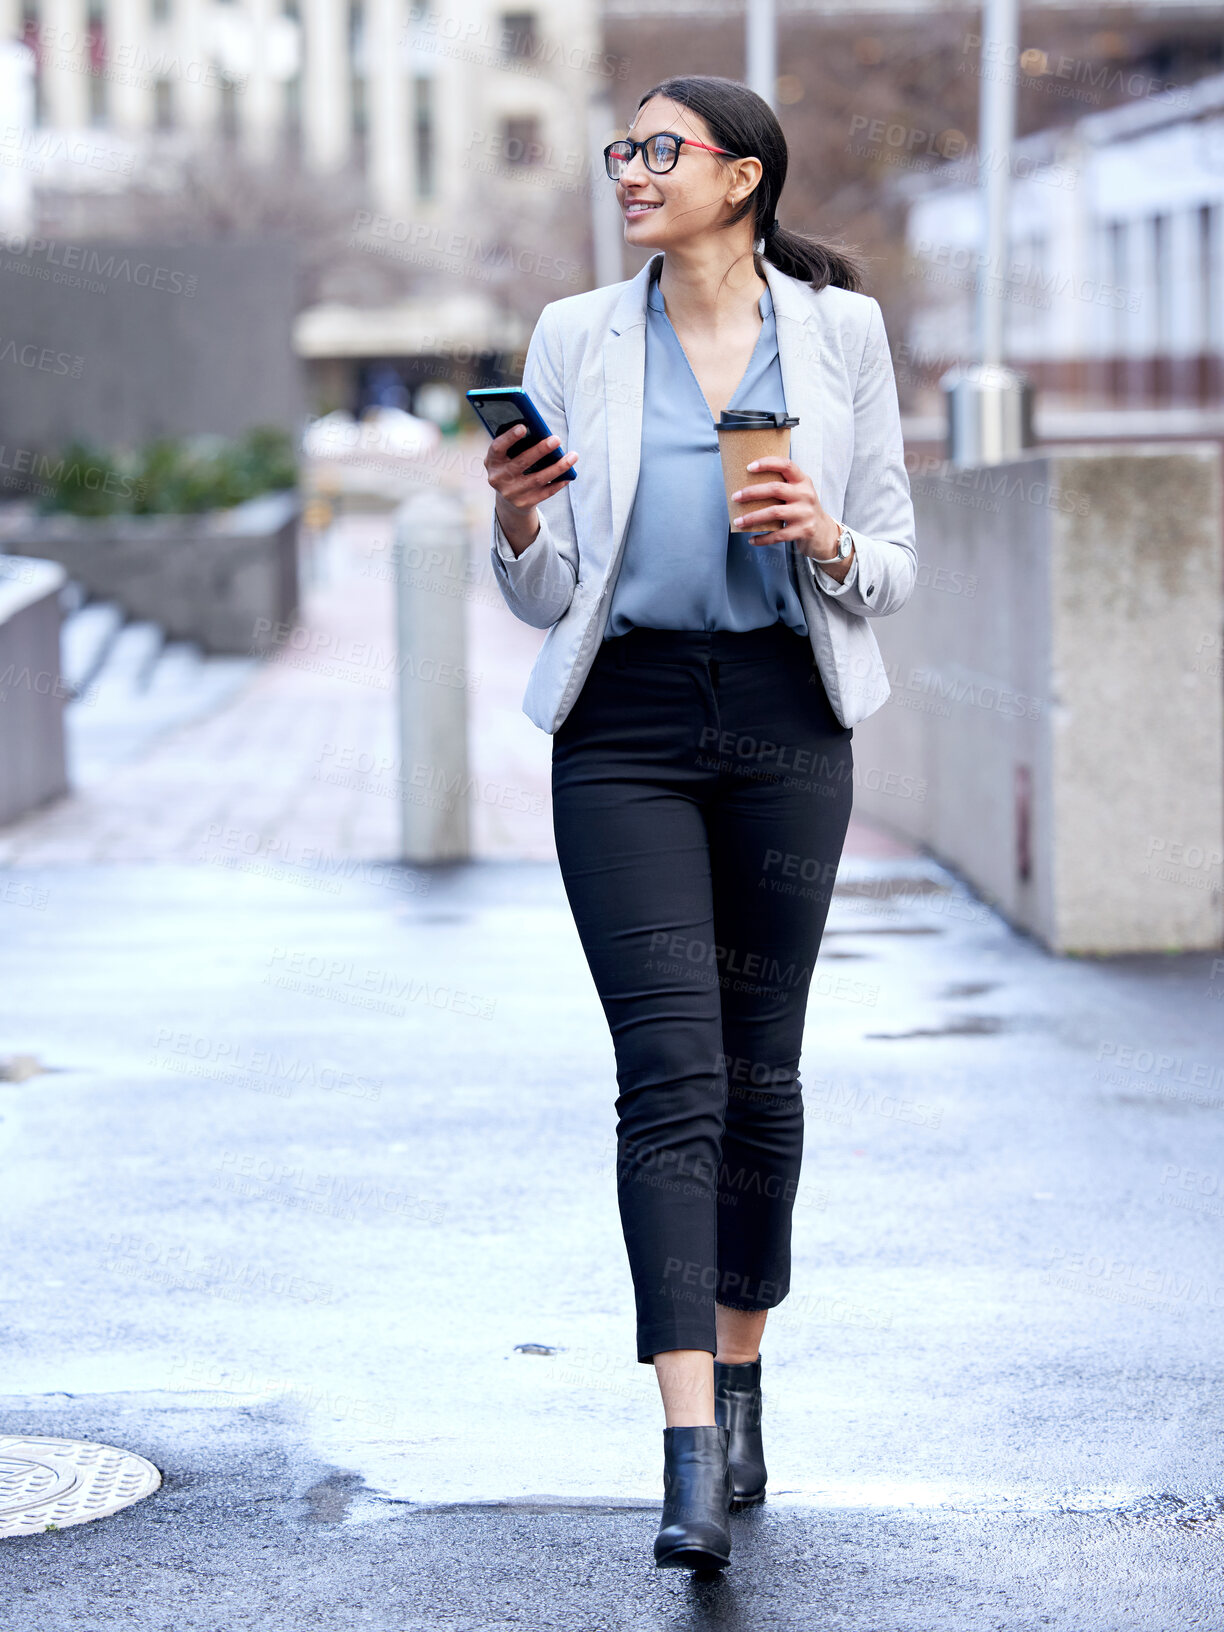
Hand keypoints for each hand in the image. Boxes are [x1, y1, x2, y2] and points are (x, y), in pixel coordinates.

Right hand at [485, 425, 577, 555]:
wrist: (508, 500)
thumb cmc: (511, 467)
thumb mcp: (506, 457)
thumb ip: (516, 446)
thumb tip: (541, 434)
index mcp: (492, 461)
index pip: (498, 448)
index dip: (509, 437)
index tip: (524, 427)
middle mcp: (499, 478)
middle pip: (522, 462)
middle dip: (540, 450)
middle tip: (556, 439)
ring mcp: (511, 493)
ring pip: (538, 479)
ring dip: (558, 467)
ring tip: (573, 456)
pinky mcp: (524, 504)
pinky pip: (545, 493)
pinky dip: (558, 484)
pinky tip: (569, 475)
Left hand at [730, 457, 851, 579]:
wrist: (824, 532)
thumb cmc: (802, 509)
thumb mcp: (798, 492)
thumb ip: (782, 486)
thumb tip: (746, 485)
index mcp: (802, 481)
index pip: (786, 465)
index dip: (767, 463)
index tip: (749, 467)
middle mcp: (805, 494)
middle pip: (775, 489)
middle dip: (751, 492)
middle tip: (735, 497)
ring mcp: (806, 513)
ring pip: (774, 512)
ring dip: (752, 517)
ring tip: (738, 521)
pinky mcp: (804, 530)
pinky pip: (778, 535)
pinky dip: (763, 538)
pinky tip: (752, 539)